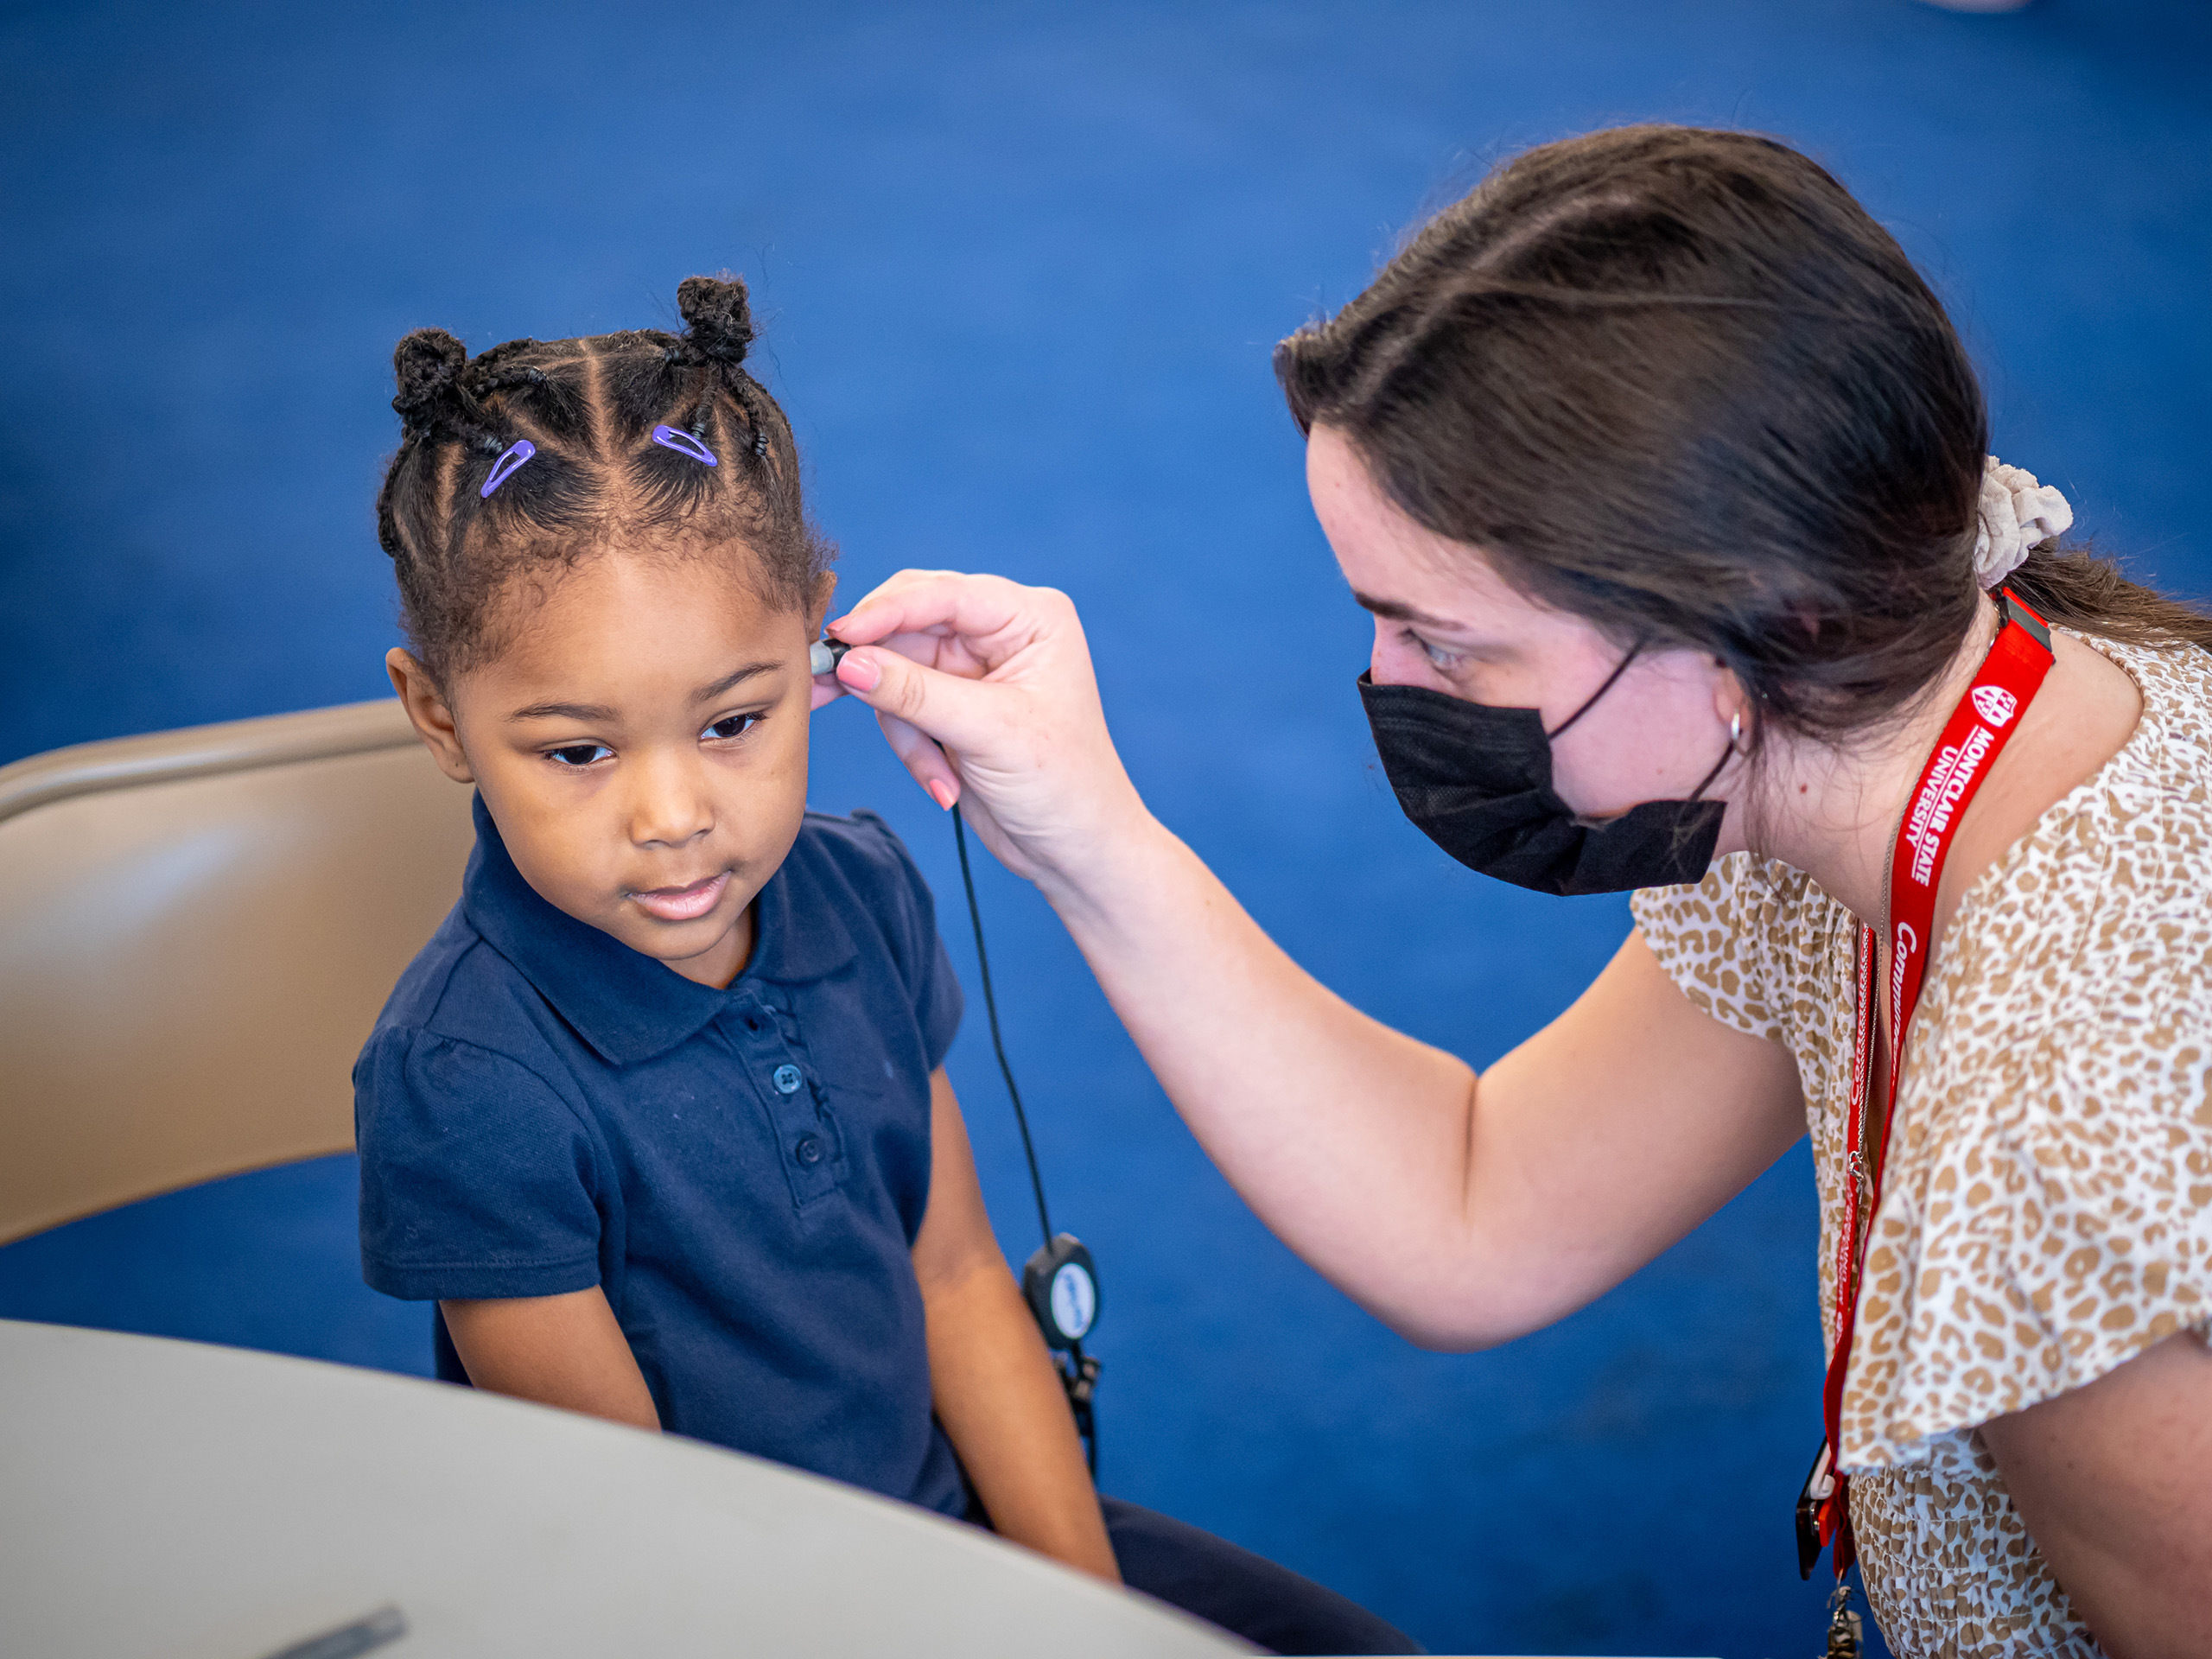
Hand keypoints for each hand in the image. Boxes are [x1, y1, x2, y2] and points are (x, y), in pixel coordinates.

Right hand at [816, 570, 1150, 885]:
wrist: (1075, 850)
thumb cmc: (1063, 785)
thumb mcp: (989, 734)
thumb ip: (915, 693)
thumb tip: (849, 662)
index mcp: (1031, 618)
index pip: (944, 594)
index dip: (886, 611)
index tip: (840, 637)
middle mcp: (1001, 633)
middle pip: (909, 625)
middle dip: (879, 668)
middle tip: (827, 686)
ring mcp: (972, 670)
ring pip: (894, 672)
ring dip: (906, 729)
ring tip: (938, 775)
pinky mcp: (950, 706)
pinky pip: (900, 709)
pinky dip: (912, 748)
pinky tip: (944, 783)